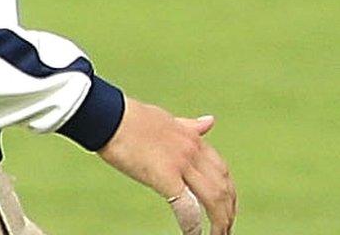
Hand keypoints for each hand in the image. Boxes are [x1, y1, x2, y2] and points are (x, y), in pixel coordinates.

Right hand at [97, 96, 236, 233]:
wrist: (111, 116)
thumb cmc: (132, 119)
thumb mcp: (169, 120)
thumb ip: (190, 125)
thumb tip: (210, 121)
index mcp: (194, 138)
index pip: (222, 170)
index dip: (229, 191)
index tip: (229, 206)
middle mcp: (194, 151)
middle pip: (223, 186)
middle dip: (228, 210)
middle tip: (227, 228)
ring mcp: (182, 163)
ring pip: (213, 197)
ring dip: (219, 221)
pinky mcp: (165, 176)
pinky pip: (186, 206)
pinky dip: (193, 224)